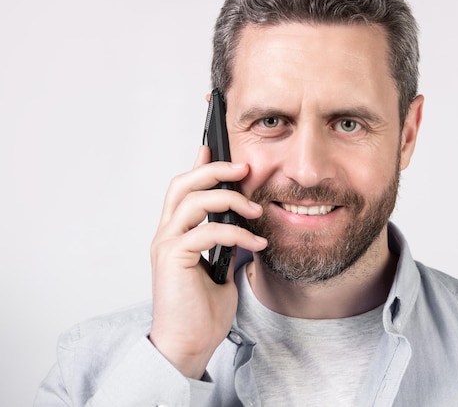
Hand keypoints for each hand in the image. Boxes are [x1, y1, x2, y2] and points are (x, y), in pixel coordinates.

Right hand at [148, 145, 266, 378]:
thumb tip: (242, 228)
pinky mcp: (173, 258)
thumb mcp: (220, 269)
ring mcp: (166, 245)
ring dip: (230, 198)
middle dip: (214, 169)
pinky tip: (255, 244)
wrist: (188, 344)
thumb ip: (224, 245)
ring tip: (257, 210)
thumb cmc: (202, 312)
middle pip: (182, 184)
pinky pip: (207, 231)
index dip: (198, 166)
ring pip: (192, 200)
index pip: (183, 190)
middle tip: (244, 168)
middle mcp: (166, 235)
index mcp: (176, 235)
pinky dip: (237, 233)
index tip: (214, 148)